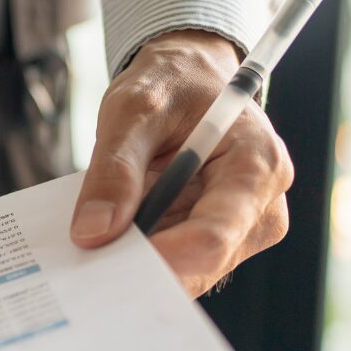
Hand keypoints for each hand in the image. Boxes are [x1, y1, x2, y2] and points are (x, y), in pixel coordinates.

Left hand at [68, 29, 292, 294]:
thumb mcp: (133, 109)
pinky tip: (115, 233)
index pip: (213, 237)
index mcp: (257, 164)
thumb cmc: (170, 83)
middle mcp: (262, 207)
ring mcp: (243, 230)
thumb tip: (92, 232)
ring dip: (138, 259)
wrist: (188, 79)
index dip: (159, 259)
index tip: (106, 259)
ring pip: (185, 272)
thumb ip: (115, 169)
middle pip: (200, 264)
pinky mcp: (220, 241)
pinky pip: (177, 264)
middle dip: (142, 263)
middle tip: (87, 254)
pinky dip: (142, 254)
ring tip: (99, 229)